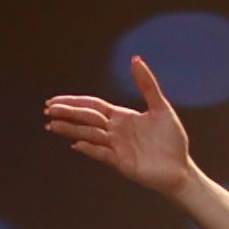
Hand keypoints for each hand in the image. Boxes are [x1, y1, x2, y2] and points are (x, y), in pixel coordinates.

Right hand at [41, 56, 194, 194]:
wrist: (181, 169)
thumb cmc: (172, 140)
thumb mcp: (161, 109)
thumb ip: (147, 85)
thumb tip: (135, 59)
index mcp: (121, 117)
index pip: (92, 106)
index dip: (74, 101)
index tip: (54, 100)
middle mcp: (115, 131)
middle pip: (87, 119)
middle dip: (67, 113)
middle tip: (47, 109)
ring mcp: (116, 147)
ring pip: (89, 135)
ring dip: (71, 130)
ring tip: (52, 126)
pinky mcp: (122, 163)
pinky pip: (103, 154)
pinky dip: (90, 149)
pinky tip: (77, 144)